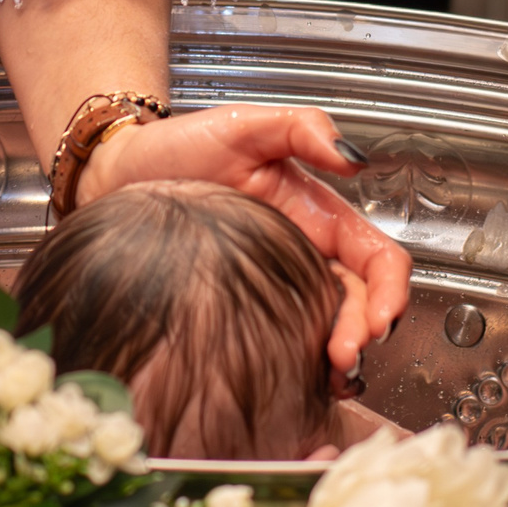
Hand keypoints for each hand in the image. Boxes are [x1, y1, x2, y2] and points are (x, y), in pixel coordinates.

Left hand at [79, 103, 410, 373]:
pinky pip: (284, 344)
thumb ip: (301, 129)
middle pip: (359, 304)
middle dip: (363, 334)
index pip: (376, 256)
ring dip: (339, 358)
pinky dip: (302, 369)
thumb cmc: (177, 150)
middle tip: (341, 356)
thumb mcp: (243, 125)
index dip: (390, 289)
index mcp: (316, 216)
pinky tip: (299, 381)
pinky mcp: (242, 310)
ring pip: (327, 331)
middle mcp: (305, 256)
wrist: (117, 179)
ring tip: (327, 375)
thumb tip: (352, 154)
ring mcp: (276, 287)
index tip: (379, 318)